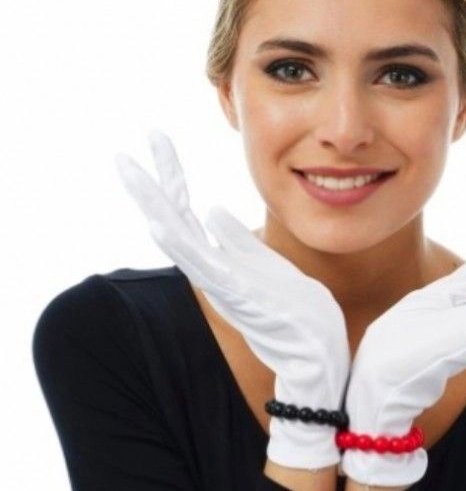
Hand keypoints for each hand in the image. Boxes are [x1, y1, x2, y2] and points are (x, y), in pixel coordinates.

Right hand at [115, 129, 350, 468]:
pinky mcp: (240, 295)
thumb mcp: (263, 263)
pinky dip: (180, 244)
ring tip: (132, 178)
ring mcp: (224, 283)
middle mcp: (214, 270)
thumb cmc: (294, 308)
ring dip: (155, 207)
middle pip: (174, 219)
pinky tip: (159, 223)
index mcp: (220, 258)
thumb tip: (211, 210)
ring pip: (180, 239)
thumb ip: (236, 239)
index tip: (156, 139)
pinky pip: (206, 266)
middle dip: (149, 187)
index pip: (187, 209)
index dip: (170, 174)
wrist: (318, 351)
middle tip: (121, 157)